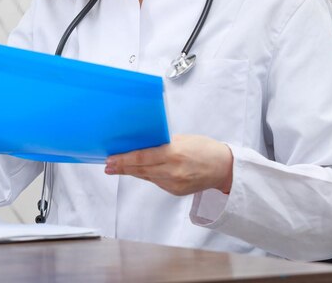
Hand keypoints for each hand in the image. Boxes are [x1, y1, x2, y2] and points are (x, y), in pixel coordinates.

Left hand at [104, 134, 232, 195]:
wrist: (223, 168)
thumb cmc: (203, 148)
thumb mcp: (182, 139)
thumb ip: (161, 143)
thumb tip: (140, 143)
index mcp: (174, 154)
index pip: (142, 158)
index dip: (124, 159)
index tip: (110, 159)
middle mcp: (173, 171)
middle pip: (140, 170)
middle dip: (122, 167)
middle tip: (107, 166)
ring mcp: (174, 183)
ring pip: (146, 176)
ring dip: (131, 172)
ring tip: (116, 168)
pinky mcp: (176, 191)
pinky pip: (156, 181)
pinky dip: (146, 175)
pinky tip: (137, 171)